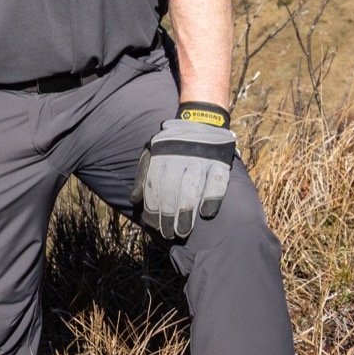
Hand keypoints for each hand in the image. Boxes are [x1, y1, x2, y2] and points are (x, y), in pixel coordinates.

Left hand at [133, 116, 235, 239]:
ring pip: (191, 190)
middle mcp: (180, 157)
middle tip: (168, 234)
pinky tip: (206, 214)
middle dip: (168, 216)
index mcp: (162, 155)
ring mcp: (201, 159)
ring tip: (183, 231)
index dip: (153, 208)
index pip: (155, 186)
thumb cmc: (173, 144)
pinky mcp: (219, 162)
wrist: (202, 120)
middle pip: (172, 191)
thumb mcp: (153, 152)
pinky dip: (211, 198)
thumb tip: (134, 200)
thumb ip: (143, 175)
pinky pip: (216, 182)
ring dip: (186, 213)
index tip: (153, 226)